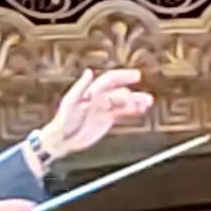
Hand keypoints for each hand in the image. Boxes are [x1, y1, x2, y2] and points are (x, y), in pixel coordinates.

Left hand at [36, 68, 152, 164]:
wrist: (62, 139)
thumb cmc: (63, 120)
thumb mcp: (70, 102)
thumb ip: (80, 87)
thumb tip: (89, 71)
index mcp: (91, 92)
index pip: (109, 81)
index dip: (123, 77)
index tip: (136, 76)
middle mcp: (99, 98)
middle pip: (120, 93)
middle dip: (134, 94)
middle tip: (147, 97)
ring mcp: (104, 108)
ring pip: (123, 103)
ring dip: (136, 102)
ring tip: (148, 103)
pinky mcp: (106, 119)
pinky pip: (122, 112)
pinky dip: (132, 110)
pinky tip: (141, 110)